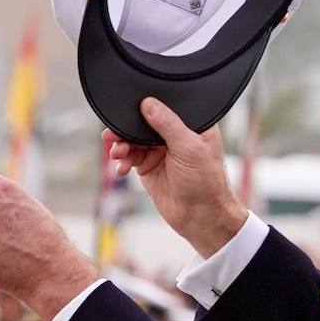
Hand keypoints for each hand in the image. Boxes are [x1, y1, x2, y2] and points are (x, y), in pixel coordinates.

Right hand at [106, 98, 246, 258]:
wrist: (200, 216)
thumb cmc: (207, 182)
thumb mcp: (189, 148)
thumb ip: (168, 124)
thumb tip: (148, 103)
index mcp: (193, 125)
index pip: (167, 107)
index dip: (149, 106)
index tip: (131, 107)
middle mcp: (176, 135)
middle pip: (145, 123)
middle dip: (127, 128)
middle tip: (113, 134)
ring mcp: (161, 151)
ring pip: (134, 140)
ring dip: (122, 146)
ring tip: (118, 154)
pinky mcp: (150, 167)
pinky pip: (130, 158)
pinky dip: (123, 161)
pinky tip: (121, 168)